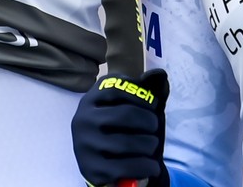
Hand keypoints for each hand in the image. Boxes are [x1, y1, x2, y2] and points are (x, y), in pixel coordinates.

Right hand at [71, 69, 169, 186]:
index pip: (118, 87)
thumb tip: (160, 74)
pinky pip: (127, 166)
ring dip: (149, 144)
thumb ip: (144, 90)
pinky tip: (152, 166)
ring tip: (151, 145)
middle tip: (154, 127)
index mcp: (90, 99)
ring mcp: (85, 145)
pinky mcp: (92, 169)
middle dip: (149, 121)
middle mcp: (83, 120)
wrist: (104, 166)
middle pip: (126, 114)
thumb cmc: (119, 130)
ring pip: (128, 143)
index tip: (152, 105)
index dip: (142, 96)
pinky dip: (147, 166)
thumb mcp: (128, 107)